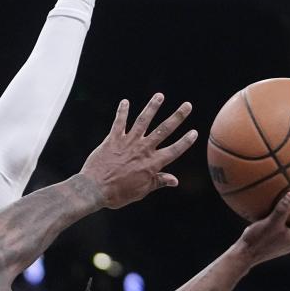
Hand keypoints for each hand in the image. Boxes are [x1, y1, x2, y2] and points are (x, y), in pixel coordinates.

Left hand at [81, 95, 197, 208]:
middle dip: (177, 117)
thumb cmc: (118, 194)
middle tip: (187, 105)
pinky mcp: (113, 139)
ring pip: (143, 121)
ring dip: (152, 107)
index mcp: (152, 164)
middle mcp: (142, 150)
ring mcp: (128, 142)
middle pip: (163, 130)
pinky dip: (122, 111)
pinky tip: (125, 102)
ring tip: (159, 96)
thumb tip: (175, 181)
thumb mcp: (141, 191)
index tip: (194, 132)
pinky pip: (119, 122)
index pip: (174, 150)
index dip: (185, 141)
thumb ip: (158, 182)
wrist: (95, 189)